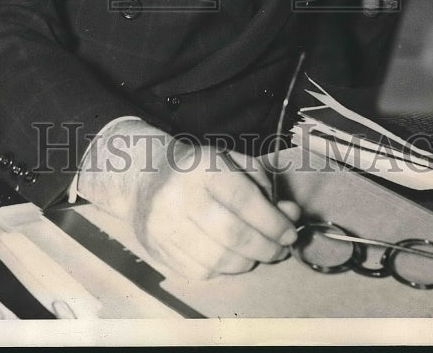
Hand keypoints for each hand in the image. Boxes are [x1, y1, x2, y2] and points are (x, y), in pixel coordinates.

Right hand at [77, 120, 299, 279]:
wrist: (142, 179)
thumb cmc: (196, 170)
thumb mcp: (229, 161)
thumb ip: (263, 185)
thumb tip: (290, 213)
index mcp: (200, 167)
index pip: (244, 199)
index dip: (273, 221)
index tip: (290, 232)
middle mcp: (178, 196)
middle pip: (233, 235)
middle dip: (266, 247)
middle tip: (280, 248)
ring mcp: (164, 227)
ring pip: (219, 259)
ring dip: (248, 261)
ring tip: (257, 252)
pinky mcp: (158, 252)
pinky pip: (203, 272)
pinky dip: (225, 269)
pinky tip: (230, 257)